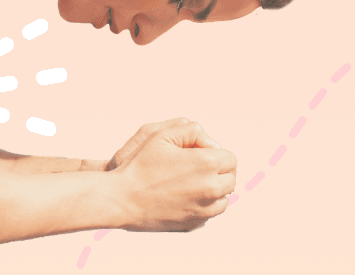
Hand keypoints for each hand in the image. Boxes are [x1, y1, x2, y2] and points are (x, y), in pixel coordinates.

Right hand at [111, 120, 236, 232]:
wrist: (123, 199)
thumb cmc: (139, 167)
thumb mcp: (160, 136)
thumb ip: (190, 131)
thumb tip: (211, 143)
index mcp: (206, 164)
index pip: (230, 158)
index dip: (215, 153)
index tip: (199, 154)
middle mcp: (211, 188)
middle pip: (231, 178)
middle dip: (219, 171)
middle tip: (196, 167)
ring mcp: (205, 209)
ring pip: (225, 197)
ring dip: (215, 188)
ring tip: (193, 182)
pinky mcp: (196, 223)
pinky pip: (211, 212)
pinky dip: (205, 204)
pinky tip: (186, 196)